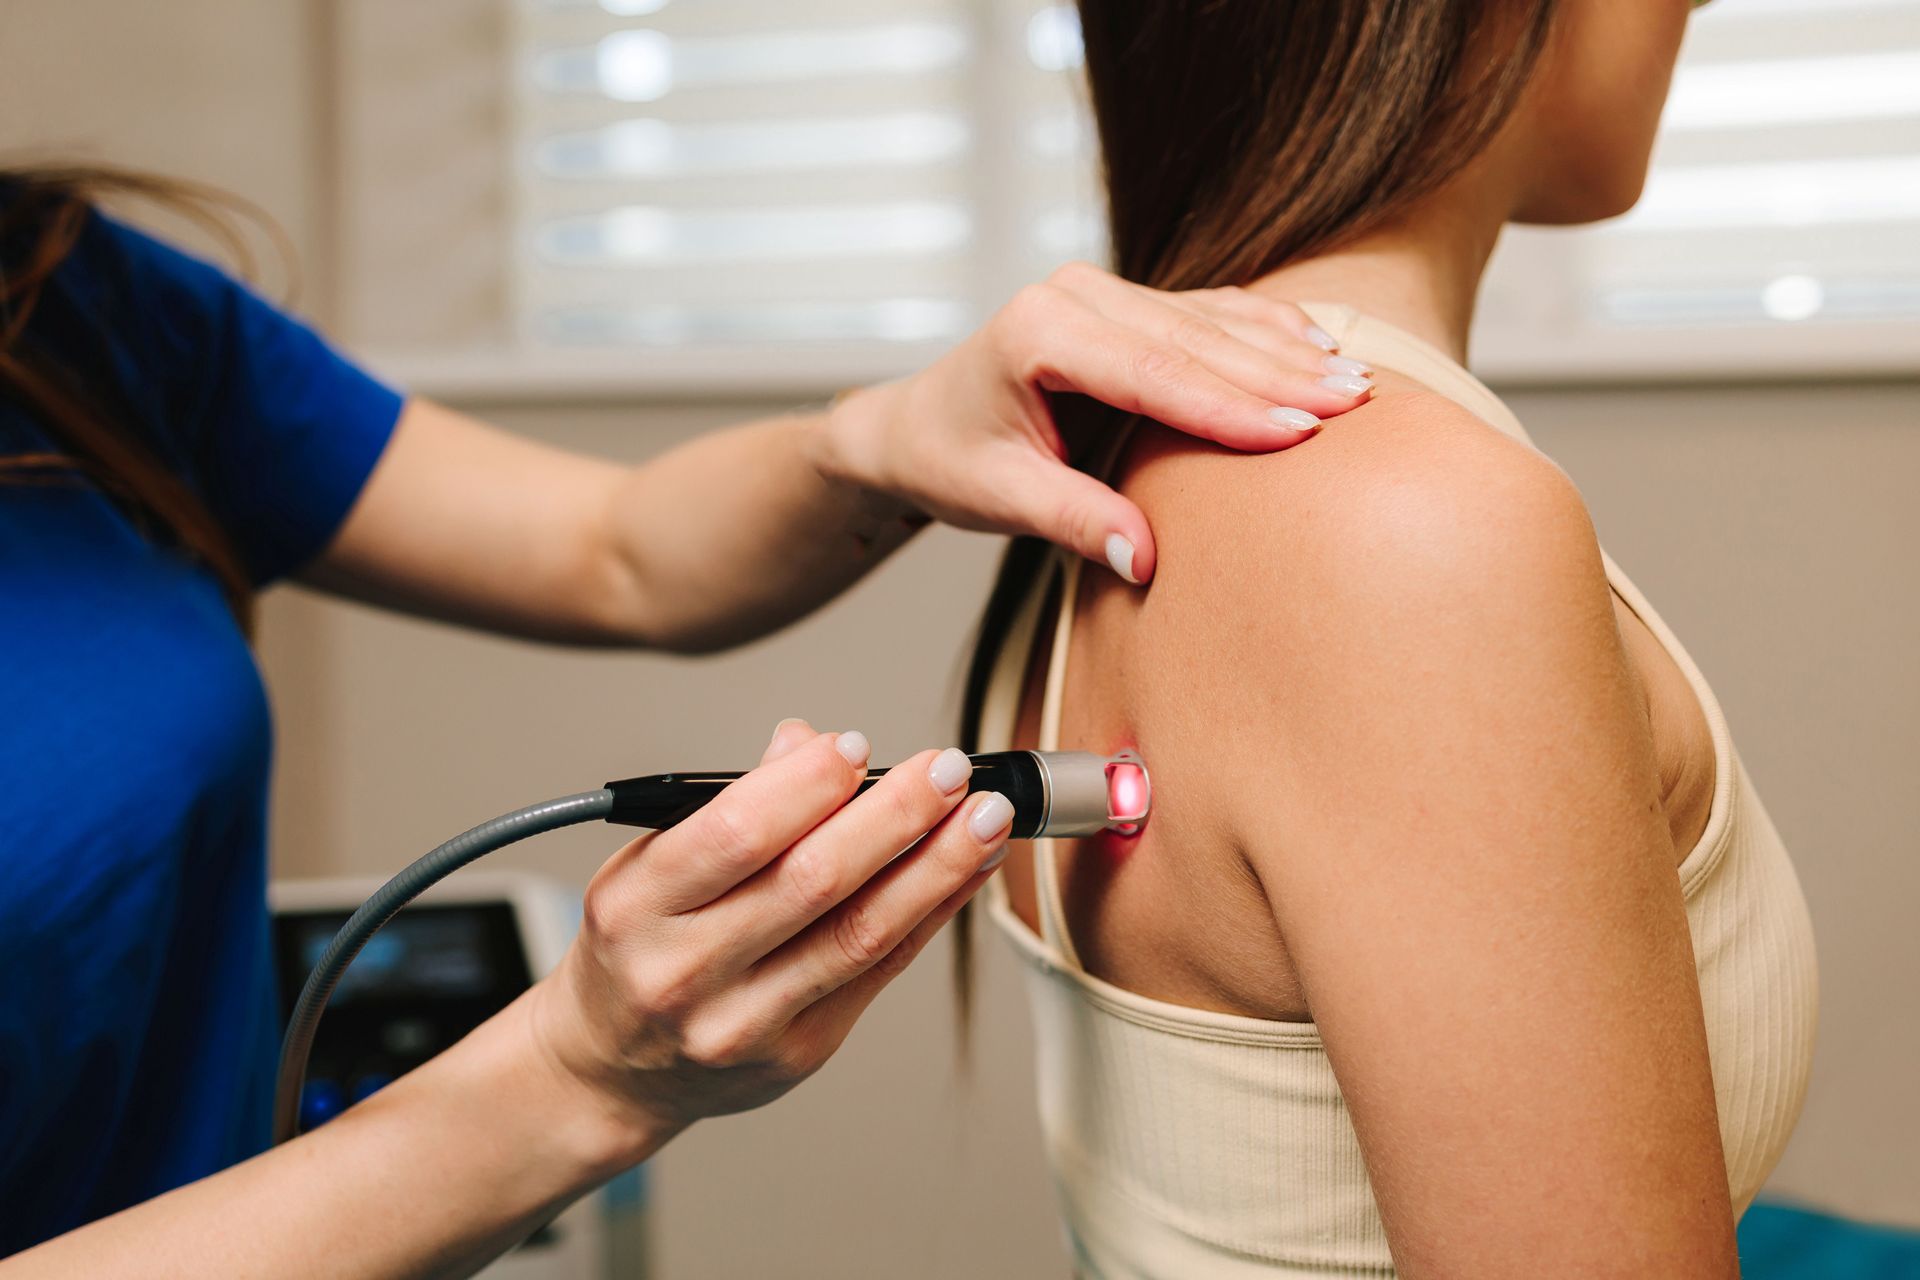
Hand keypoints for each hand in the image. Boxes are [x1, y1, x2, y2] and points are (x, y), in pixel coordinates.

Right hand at [526, 720, 1008, 1153]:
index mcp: (635, 908)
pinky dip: (933, 911)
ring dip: (937, 866)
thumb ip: (727, 807)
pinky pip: (882, 971)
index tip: (855, 746)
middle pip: (812, 883)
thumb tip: (808, 745)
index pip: (735, 836)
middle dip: (895, 816)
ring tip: (984, 816)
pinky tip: (967, 868)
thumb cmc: (638, 947)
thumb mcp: (646, 865)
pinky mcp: (800, 1052)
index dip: (807, 786)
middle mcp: (685, 973)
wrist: (612, 1069)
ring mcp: (744, 1022)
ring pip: (860, 932)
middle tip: (948, 769)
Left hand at [810, 261, 1371, 584]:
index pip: (1154, 372)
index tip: (1299, 430)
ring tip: (1358, 381)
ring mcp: (1101, 291)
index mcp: (1039, 333)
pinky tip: (1320, 344)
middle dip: (1280, 373)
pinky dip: (1264, 331)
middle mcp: (1074, 295)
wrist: (913, 424)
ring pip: (1210, 320)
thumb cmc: (949, 461)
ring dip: (1286, 350)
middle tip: (1356, 403)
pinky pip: (1206, 312)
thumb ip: (1073, 520)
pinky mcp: (1123, 303)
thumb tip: (1145, 560)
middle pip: (1196, 339)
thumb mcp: (999, 499)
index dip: (1230, 404)